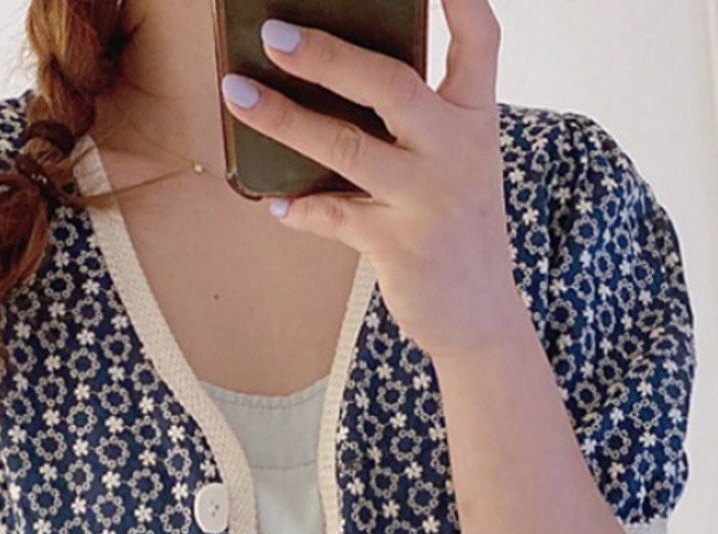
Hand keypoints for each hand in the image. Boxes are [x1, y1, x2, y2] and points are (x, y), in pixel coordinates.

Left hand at [218, 0, 524, 360]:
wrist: (480, 315)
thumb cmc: (455, 226)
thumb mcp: (456, 163)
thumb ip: (416, 121)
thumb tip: (330, 76)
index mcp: (476, 116)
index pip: (479, 38)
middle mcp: (458, 149)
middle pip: (390, 85)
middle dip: (326, 56)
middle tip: (273, 36)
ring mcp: (429, 198)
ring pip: (346, 147)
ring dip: (285, 119)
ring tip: (237, 94)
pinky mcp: (401, 244)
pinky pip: (334, 216)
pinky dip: (300, 209)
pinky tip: (273, 203)